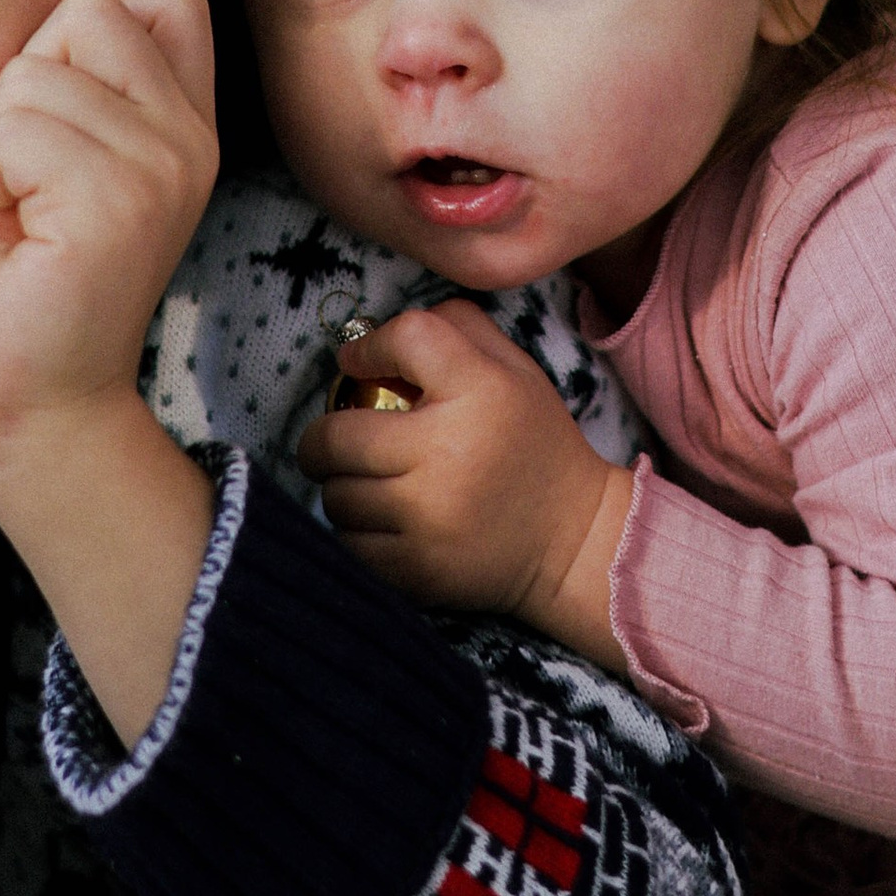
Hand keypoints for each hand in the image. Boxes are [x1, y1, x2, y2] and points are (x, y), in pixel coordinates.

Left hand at [0, 0, 221, 750]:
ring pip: (32, 73)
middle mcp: (194, 138)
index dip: (79, 44)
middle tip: (27, 181)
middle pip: (87, 11)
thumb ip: (88, 81)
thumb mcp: (70, 157)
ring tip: (18, 215)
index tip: (59, 137)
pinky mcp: (112, 206)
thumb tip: (73, 4)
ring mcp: (162, 169)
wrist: (34, 405)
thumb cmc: (26, 277)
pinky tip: (11, 237)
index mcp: (192, 122)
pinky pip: (11, 130)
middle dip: (24, 87)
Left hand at [296, 303, 634, 665]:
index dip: (367, 348)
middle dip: (322, 438)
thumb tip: (373, 333)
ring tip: (364, 483)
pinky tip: (381, 521)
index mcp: (480, 391)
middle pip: (338, 435)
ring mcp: (428, 517)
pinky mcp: (416, 569)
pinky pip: (348, 544)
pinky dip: (355, 531)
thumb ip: (455, 326)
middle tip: (330, 440)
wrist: (574, 543)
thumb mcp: (515, 370)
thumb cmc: (534, 446)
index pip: (405, 338)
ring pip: (336, 495)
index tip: (356, 364)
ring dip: (340, 487)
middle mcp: (448, 451)